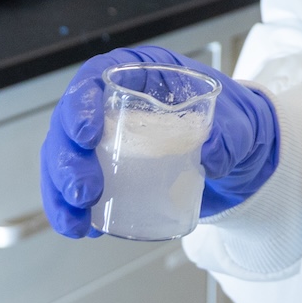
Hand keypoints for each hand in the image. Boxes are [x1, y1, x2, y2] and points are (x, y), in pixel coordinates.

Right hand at [39, 44, 280, 237]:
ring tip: (77, 222)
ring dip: (60, 192)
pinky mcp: (105, 168)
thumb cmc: (233, 124)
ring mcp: (105, 136)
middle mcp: (113, 102)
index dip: (81, 104)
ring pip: (62, 159)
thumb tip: (211, 154)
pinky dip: (72, 210)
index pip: (96, 77)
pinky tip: (85, 228)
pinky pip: (73, 187)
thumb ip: (229, 135)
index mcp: (142, 73)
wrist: (241, 154)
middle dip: (67, 161)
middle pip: (68, 124)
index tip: (86, 135)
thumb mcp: (239, 124)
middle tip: (85, 192)